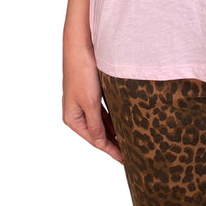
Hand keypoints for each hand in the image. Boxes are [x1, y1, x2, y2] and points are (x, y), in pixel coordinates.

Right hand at [62, 35, 123, 163]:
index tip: (126, 159)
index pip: (95, 139)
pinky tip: (125, 123)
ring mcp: (84, 102)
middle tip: (133, 153)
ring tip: (131, 142)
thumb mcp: (90, 102)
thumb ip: (96, 124)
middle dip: (114, 142)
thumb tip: (101, 144)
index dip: (111, 150)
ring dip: (115, 131)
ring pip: (103, 122)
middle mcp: (77, 112)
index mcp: (72, 118)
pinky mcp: (92, 92)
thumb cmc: (82, 73)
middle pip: (98, 132)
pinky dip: (114, 118)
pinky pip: (105, 110)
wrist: (81, 46)